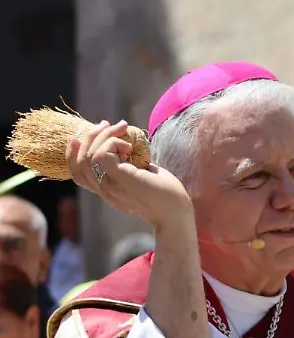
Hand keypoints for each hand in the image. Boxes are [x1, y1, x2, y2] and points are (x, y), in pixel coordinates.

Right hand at [66, 120, 191, 230]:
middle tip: (107, 123)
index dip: (72, 154)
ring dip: (103, 135)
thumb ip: (130, 167)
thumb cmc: (166, 195)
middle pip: (80, 162)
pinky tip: (129, 145)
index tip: (79, 136)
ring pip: (89, 155)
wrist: (176, 214)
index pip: (78, 174)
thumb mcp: (142, 178)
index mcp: (107, 190)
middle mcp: (104, 190)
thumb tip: (128, 146)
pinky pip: (102, 154)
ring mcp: (110, 186)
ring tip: (121, 126)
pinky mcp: (120, 178)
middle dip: (89, 137)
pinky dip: (113, 142)